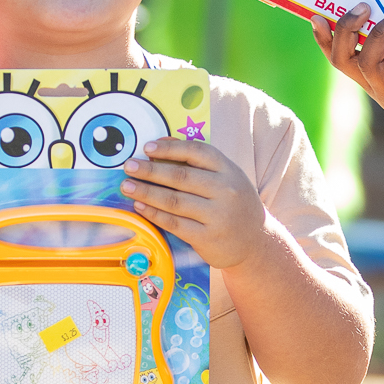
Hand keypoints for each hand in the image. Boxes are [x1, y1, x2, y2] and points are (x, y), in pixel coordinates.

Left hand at [121, 137, 267, 269]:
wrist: (256, 241)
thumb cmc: (234, 203)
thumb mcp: (226, 176)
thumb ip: (198, 159)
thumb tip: (161, 142)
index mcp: (229, 170)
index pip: (196, 152)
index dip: (169, 148)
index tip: (147, 148)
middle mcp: (225, 190)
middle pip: (180, 176)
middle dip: (150, 170)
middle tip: (128, 166)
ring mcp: (217, 215)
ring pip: (174, 200)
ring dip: (146, 192)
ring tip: (127, 186)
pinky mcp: (207, 238)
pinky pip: (174, 223)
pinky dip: (154, 213)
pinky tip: (139, 206)